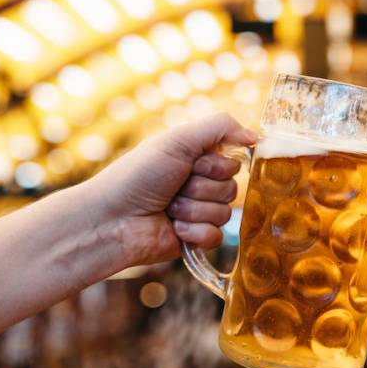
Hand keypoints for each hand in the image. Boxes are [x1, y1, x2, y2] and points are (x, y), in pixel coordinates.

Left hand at [86, 113, 255, 265]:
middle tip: (174, 189)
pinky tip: (173, 229)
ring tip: (168, 209)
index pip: (233, 163)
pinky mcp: (195, 240)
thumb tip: (255, 136)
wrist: (111, 220)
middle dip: (201, 189)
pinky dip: (195, 233)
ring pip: (225, 214)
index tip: (189, 166)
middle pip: (232, 189)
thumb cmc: (137, 176)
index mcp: (196, 160)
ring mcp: (198, 213)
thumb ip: (220, 128)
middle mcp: (199, 185)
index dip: (213, 167)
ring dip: (194, 211)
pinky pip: (217, 237)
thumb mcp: (177, 140)